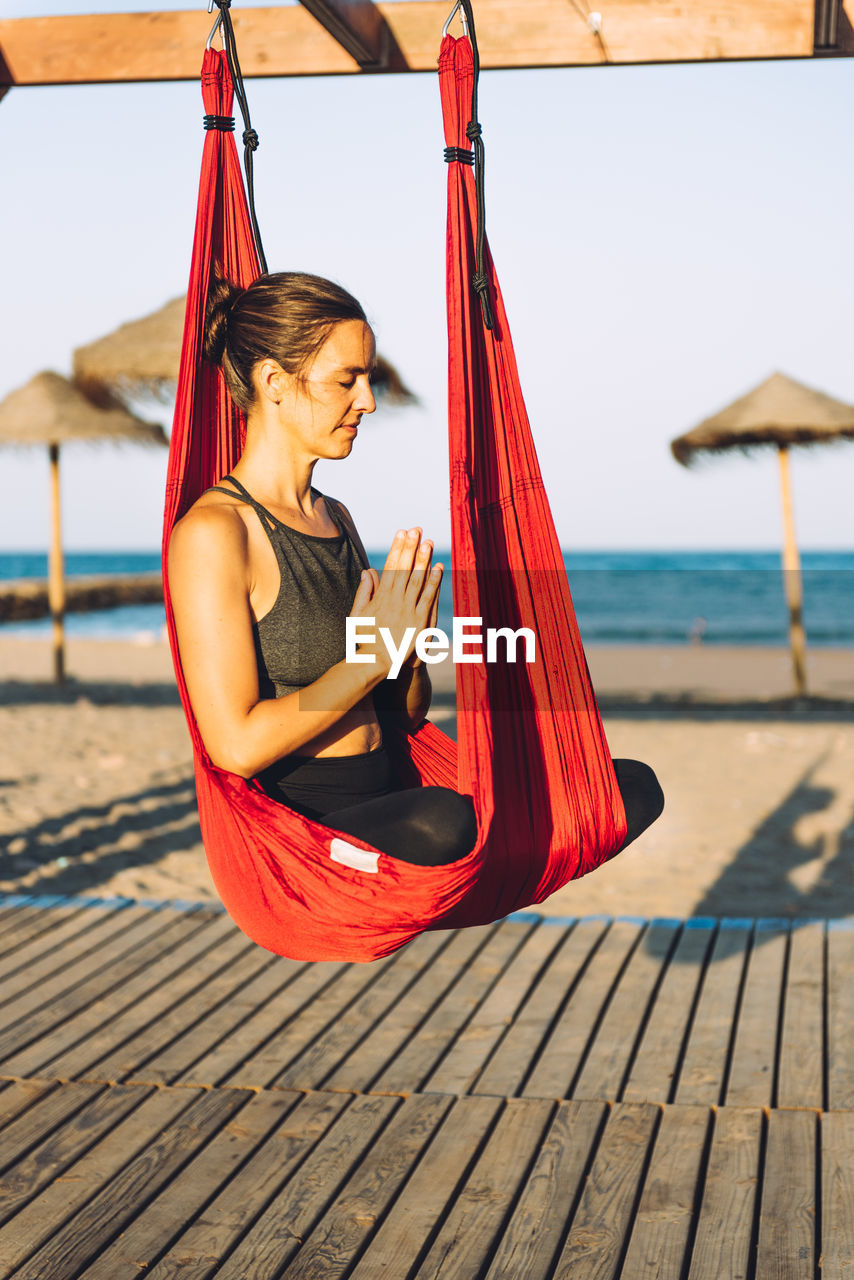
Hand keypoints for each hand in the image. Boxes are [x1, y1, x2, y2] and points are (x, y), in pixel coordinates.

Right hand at [348, 528, 442, 675]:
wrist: (378, 662)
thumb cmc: (366, 639)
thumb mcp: (358, 614)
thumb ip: (364, 592)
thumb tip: (367, 571)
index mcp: (380, 596)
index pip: (390, 566)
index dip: (397, 548)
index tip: (401, 533)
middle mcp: (395, 600)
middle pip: (405, 568)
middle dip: (411, 547)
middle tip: (417, 530)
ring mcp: (408, 610)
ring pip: (418, 580)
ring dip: (423, 560)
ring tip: (428, 542)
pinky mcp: (419, 621)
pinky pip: (428, 597)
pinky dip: (434, 582)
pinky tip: (439, 567)